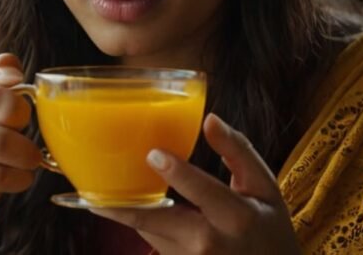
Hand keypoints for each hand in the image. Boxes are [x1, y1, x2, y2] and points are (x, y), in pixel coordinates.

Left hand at [90, 114, 300, 253]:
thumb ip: (238, 151)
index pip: (202, 192)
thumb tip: (210, 119)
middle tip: (93, 189)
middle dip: (123, 207)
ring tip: (101, 193)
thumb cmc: (268, 225)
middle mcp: (211, 244)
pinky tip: (129, 205)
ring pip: (149, 232)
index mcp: (237, 217)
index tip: (153, 154)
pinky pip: (154, 241)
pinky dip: (142, 223)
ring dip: (128, 211)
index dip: (177, 173)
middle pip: (157, 222)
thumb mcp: (264, 186)